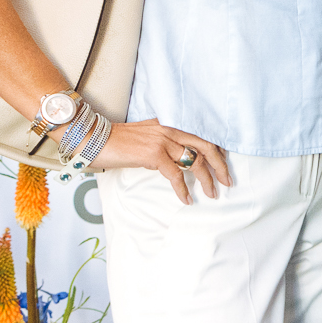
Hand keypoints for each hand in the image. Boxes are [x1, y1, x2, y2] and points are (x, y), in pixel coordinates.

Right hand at [92, 119, 229, 203]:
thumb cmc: (118, 141)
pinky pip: (176, 175)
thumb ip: (166, 142)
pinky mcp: (153, 154)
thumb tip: (181, 160)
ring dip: (207, 180)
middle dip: (221, 165)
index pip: (202, 134)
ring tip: (212, 193)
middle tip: (228, 181)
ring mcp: (163, 140)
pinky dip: (183, 189)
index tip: (225, 163)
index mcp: (171, 123)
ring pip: (196, 161)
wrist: (94, 139)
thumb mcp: (148, 136)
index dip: (218, 149)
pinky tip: (187, 199)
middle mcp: (170, 129)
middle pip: (207, 146)